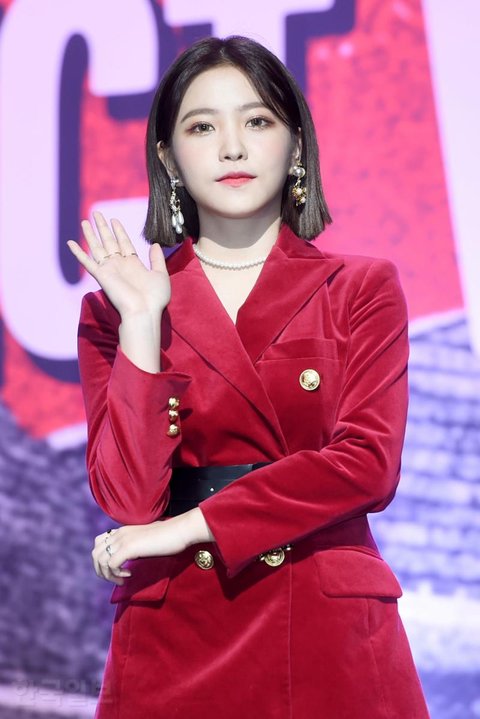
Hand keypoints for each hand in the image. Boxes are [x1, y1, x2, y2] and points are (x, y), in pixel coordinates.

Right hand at [67, 211, 170, 318]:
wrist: (144, 311)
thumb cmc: (154, 297)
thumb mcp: (160, 274)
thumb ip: (157, 259)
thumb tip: (155, 244)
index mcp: (133, 264)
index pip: (124, 243)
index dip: (119, 231)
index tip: (114, 220)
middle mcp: (119, 265)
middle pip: (109, 241)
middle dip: (103, 227)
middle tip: (96, 213)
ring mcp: (109, 269)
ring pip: (97, 248)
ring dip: (90, 234)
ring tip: (84, 221)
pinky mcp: (101, 275)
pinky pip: (87, 262)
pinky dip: (78, 253)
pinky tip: (70, 243)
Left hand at [93, 510, 214, 585]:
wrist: (180, 530)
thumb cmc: (169, 537)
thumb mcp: (146, 539)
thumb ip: (136, 544)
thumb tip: (132, 555)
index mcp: (122, 530)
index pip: (99, 543)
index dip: (103, 559)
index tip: (117, 568)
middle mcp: (120, 533)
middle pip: (95, 553)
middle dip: (101, 570)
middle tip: (116, 578)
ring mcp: (123, 540)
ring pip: (100, 560)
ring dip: (108, 574)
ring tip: (122, 579)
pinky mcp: (129, 548)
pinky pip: (111, 564)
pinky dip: (116, 574)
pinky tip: (129, 575)